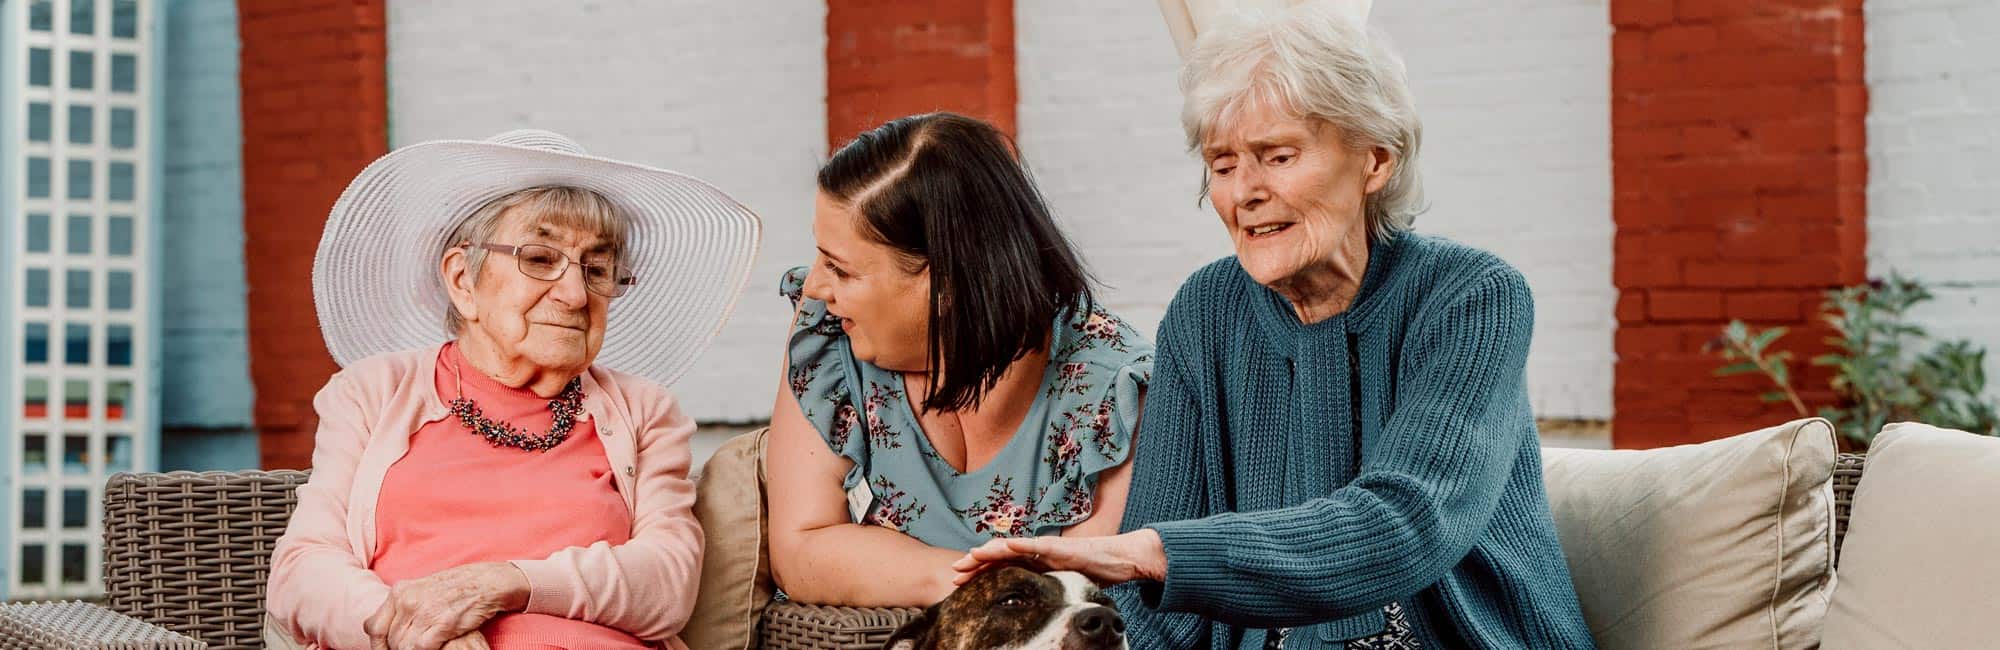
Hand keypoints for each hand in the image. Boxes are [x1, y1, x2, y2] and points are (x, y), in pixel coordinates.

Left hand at [365, 562, 527, 649]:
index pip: (373, 626)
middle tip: (411, 648)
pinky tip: (434, 647)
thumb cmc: (457, 587)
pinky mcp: (442, 623)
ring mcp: (425, 612)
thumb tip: (390, 629)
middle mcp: (408, 600)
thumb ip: (404, 606)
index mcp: (400, 591)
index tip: (385, 649)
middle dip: (397, 649)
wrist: (486, 581)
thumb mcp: (422, 590)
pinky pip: (420, 648)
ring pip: (403, 646)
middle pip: (390, 639)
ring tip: (424, 647)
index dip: (377, 644)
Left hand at [951, 529, 1167, 586]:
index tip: (962, 583)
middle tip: (954, 574)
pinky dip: (1014, 546)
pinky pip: (1032, 546)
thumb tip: (1035, 607)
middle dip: (976, 564)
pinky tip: (997, 548)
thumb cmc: (1096, 572)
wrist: (1120, 560)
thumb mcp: (1065, 586)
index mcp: (1037, 563)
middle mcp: (1037, 553)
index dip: (982, 573)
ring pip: (1009, 549)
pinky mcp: (1057, 547)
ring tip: (967, 559)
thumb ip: (1048, 590)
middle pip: (1000, 557)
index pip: (1003, 567)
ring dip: (987, 553)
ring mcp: (1046, 548)